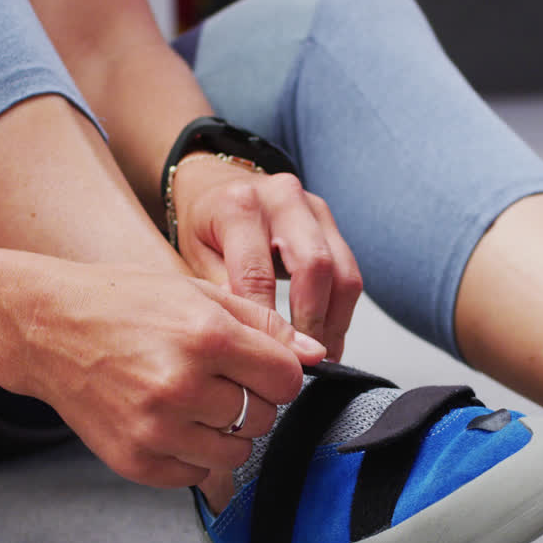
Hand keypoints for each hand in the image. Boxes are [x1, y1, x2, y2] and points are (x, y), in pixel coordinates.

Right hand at [11, 260, 325, 488]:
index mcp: (206, 338)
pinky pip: (197, 476)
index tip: (259, 367)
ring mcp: (156, 429)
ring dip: (226, 432)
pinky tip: (168, 422)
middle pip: (265, 418)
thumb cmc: (122, 304)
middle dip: (252, 400)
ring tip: (192, 401)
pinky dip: (192, 455)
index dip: (278, 373)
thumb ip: (263, 325)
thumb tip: (315, 355)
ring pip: (236, 453)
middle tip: (216, 379)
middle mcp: (183, 387)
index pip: (287, 380)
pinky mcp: (135, 461)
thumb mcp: (198, 294)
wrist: (47, 329)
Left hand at [169, 154, 362, 360]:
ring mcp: (312, 207)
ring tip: (320, 354)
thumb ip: (221, 292)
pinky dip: (340, 308)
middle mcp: (282, 198)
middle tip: (300, 359)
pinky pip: (349, 269)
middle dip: (311, 322)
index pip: (259, 273)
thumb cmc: (203, 222)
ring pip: (342, 270)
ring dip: (334, 320)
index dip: (268, 322)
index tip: (270, 357)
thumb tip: (250, 335)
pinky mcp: (329, 221)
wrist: (215, 183)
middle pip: (315, 266)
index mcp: (239, 206)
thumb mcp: (193, 255)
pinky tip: (327, 335)